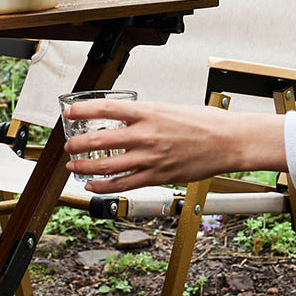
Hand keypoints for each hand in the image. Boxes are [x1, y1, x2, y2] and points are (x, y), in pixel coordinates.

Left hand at [63, 98, 286, 192]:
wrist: (226, 141)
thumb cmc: (203, 122)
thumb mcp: (170, 109)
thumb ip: (145, 116)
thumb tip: (124, 120)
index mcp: (149, 112)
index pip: (107, 108)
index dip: (83, 110)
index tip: (69, 111)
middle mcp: (147, 134)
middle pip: (100, 140)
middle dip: (78, 144)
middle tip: (69, 145)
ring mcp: (151, 158)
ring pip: (107, 167)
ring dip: (85, 168)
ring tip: (73, 167)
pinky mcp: (157, 176)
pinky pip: (124, 184)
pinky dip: (104, 187)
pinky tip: (93, 186)